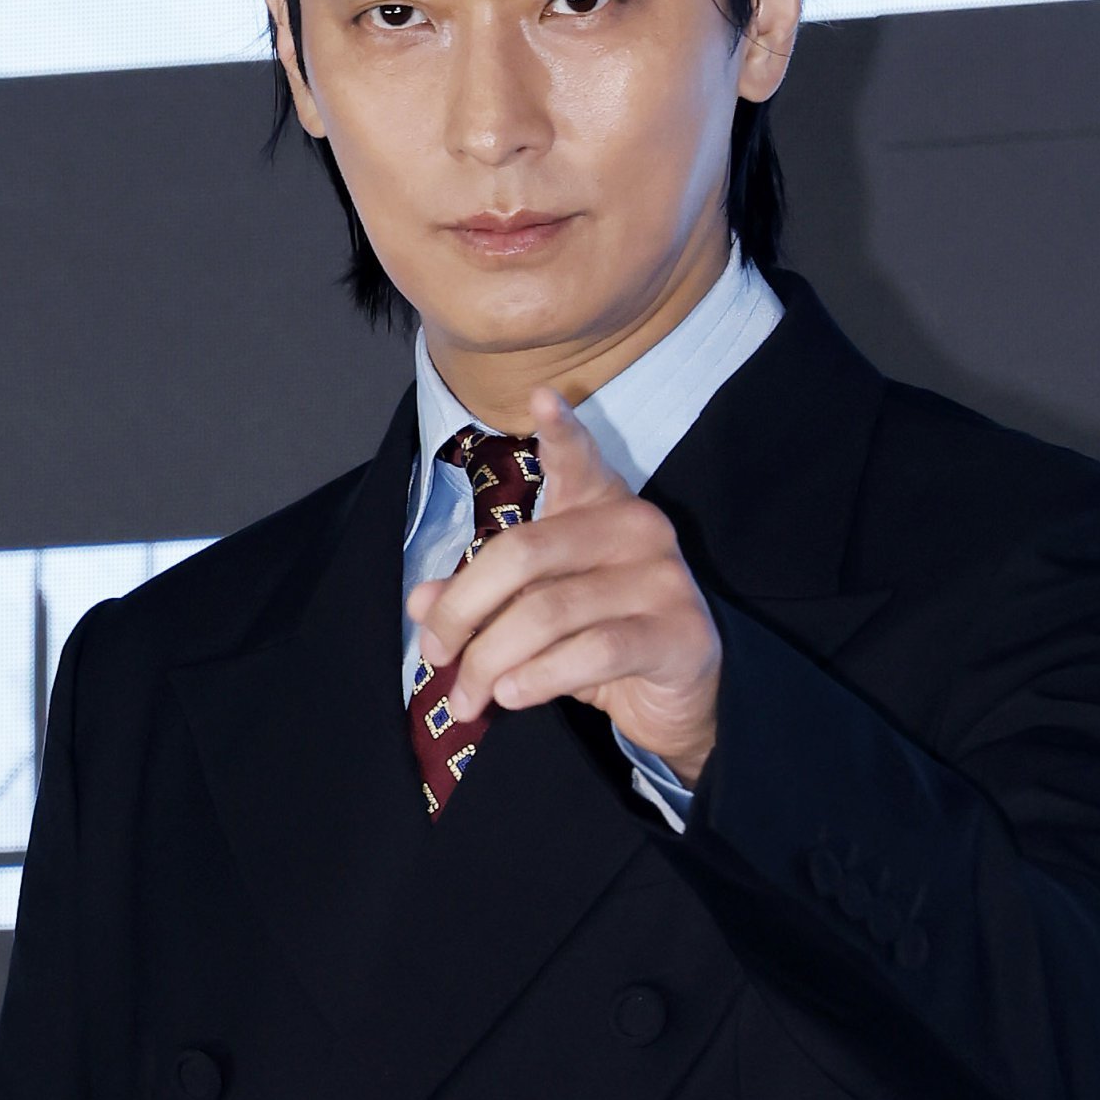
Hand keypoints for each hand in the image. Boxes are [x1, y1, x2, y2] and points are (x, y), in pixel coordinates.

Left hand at [405, 384, 721, 787]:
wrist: (678, 702)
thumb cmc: (599, 642)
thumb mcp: (533, 614)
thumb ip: (481, 600)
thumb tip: (420, 603)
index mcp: (601, 507)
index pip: (579, 459)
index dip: (561, 432)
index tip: (540, 397)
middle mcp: (637, 528)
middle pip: (524, 553)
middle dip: (463, 610)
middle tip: (434, 656)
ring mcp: (664, 579)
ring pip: (549, 612)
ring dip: (491, 662)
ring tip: (466, 698)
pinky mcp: (679, 635)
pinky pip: (592, 652)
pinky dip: (538, 678)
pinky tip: (512, 695)